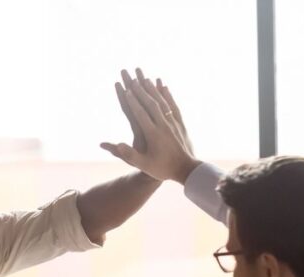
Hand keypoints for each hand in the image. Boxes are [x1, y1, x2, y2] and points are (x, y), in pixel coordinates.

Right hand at [101, 68, 198, 182]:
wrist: (187, 170)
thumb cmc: (163, 169)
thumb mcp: (144, 165)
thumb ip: (129, 155)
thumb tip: (116, 145)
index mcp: (153, 134)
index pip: (141, 114)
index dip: (133, 102)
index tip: (126, 90)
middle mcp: (163, 125)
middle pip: (150, 104)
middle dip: (141, 91)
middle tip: (133, 79)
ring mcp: (173, 123)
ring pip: (162, 102)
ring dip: (153, 89)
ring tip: (145, 78)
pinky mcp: (180, 124)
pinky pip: (173, 105)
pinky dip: (168, 95)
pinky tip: (164, 86)